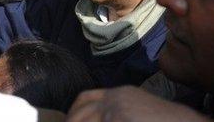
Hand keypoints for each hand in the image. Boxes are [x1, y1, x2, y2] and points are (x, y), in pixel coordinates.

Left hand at [67, 86, 211, 121]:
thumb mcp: (139, 112)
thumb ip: (120, 115)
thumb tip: (105, 120)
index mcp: (120, 94)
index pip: (86, 98)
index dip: (73, 113)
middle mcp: (116, 97)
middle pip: (81, 112)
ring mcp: (118, 109)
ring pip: (87, 121)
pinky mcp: (120, 118)